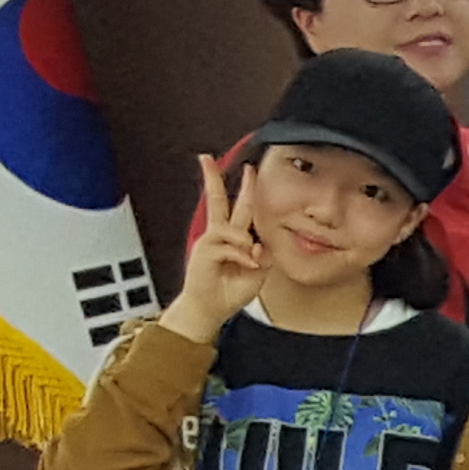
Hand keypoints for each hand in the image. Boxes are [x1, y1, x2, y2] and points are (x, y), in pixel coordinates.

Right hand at [167, 154, 265, 339]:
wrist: (210, 309)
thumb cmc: (231, 291)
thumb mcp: (259, 273)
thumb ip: (263, 256)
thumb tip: (258, 245)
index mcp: (234, 238)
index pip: (239, 209)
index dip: (245, 190)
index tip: (249, 170)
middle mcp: (220, 235)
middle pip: (218, 201)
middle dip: (217, 179)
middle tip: (223, 160)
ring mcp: (210, 242)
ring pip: (230, 226)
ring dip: (244, 241)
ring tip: (251, 259)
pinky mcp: (205, 252)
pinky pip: (229, 246)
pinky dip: (241, 256)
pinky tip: (247, 265)